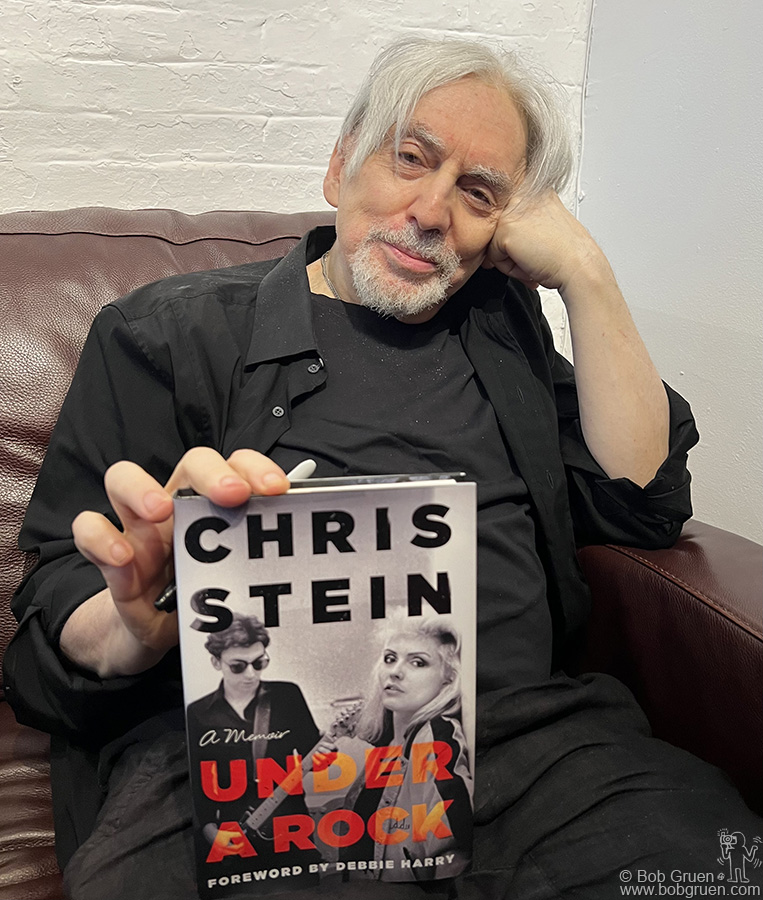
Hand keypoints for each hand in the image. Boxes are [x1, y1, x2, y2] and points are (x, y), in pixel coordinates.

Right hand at [67, 448, 290, 673]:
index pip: (236, 465)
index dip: (256, 468)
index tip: (277, 489)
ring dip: (141, 488)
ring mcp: (137, 526)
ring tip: (159, 512)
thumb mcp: (234, 577)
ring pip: (122, 477)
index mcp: (214, 504)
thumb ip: (260, 557)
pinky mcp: (108, 554)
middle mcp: (176, 504)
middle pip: (191, 461)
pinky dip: (102, 538)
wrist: (155, 632)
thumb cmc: (202, 593)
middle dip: (214, 472)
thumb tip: (305, 542)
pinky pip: (89, 529)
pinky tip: (123, 558)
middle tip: (232, 494)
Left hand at [482, 190, 608, 295]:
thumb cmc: (568, 253)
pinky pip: (493, 256)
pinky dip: (509, 268)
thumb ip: (523, 223)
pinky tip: (530, 264)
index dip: (519, 240)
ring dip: (512, 260)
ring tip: (535, 261)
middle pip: (499, 229)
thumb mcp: (545, 226)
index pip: (508, 218)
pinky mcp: (506, 228)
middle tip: (536, 258)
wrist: (580, 266)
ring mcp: (513, 209)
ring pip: (495, 243)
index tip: (534, 248)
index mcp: (535, 190)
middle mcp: (524, 194)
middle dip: (514, 251)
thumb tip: (501, 235)